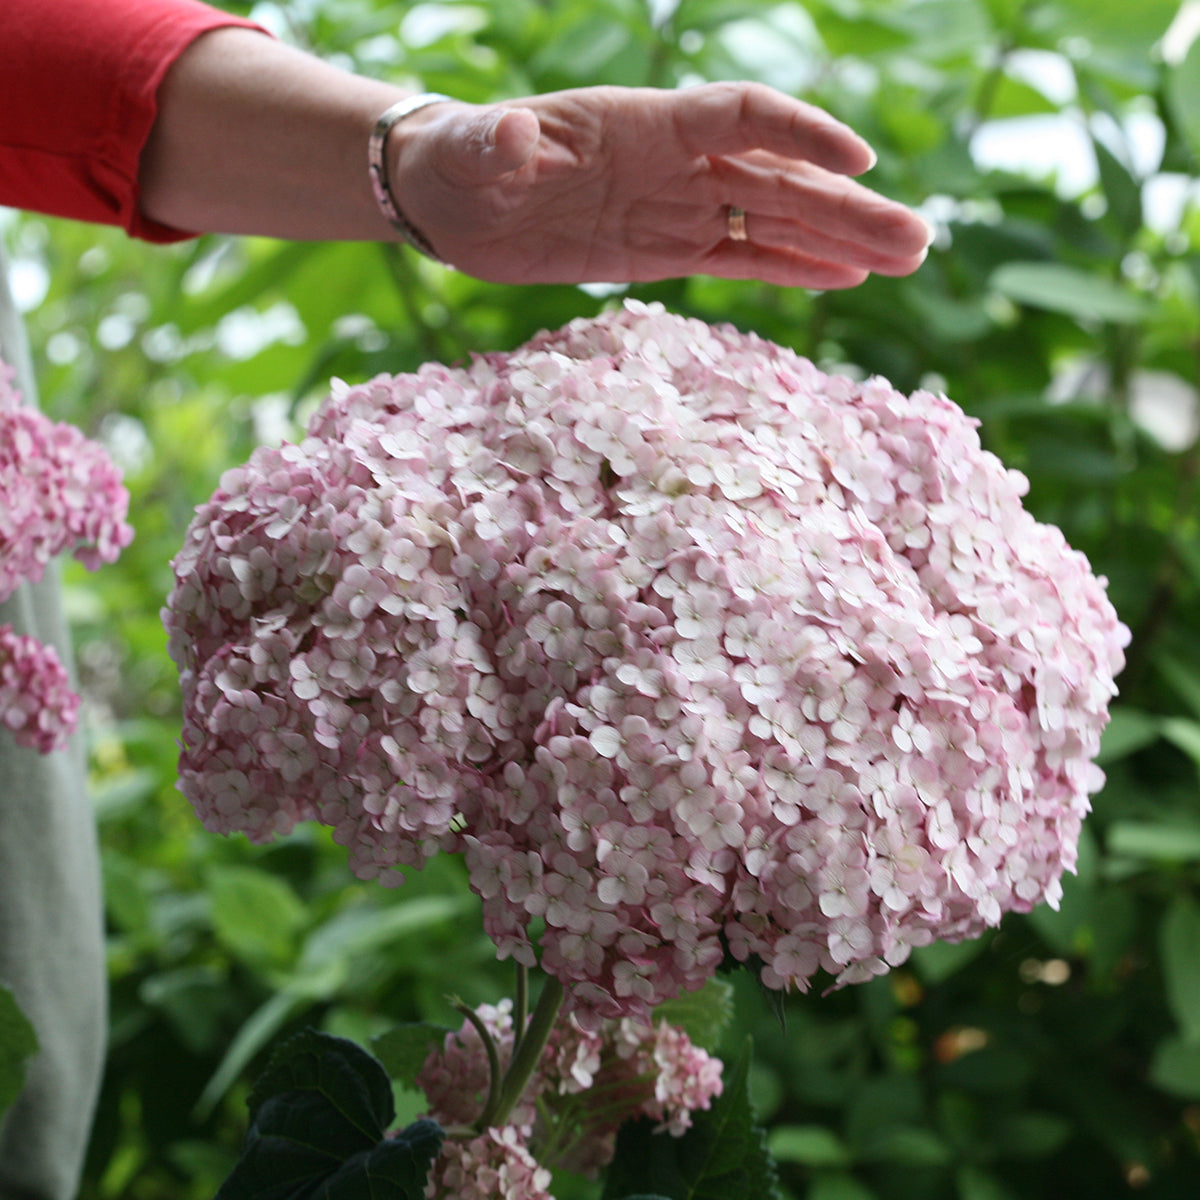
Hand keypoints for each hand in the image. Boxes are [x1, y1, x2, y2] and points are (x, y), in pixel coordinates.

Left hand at [391, 83, 931, 287]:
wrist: (450, 200)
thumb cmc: (456, 162)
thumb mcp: (467, 154)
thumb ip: (495, 144)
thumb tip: (510, 133)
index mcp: (644, 122)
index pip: (741, 118)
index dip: (800, 134)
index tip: (859, 162)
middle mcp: (676, 162)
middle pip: (780, 178)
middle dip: (849, 208)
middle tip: (919, 240)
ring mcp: (677, 206)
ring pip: (774, 222)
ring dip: (840, 240)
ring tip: (909, 257)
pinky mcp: (665, 250)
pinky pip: (740, 260)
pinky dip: (791, 268)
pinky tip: (844, 278)